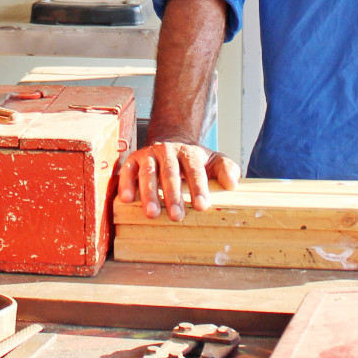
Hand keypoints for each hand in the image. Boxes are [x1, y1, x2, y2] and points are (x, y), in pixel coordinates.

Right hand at [118, 138, 238, 220]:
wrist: (170, 141)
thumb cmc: (193, 160)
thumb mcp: (214, 161)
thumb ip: (226, 169)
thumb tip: (232, 184)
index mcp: (188, 152)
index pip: (195, 170)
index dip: (199, 188)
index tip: (203, 206)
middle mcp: (167, 151)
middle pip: (170, 173)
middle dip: (173, 195)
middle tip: (177, 216)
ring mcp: (149, 154)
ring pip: (148, 173)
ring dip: (149, 193)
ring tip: (152, 213)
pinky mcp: (133, 160)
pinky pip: (127, 171)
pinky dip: (125, 184)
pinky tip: (126, 199)